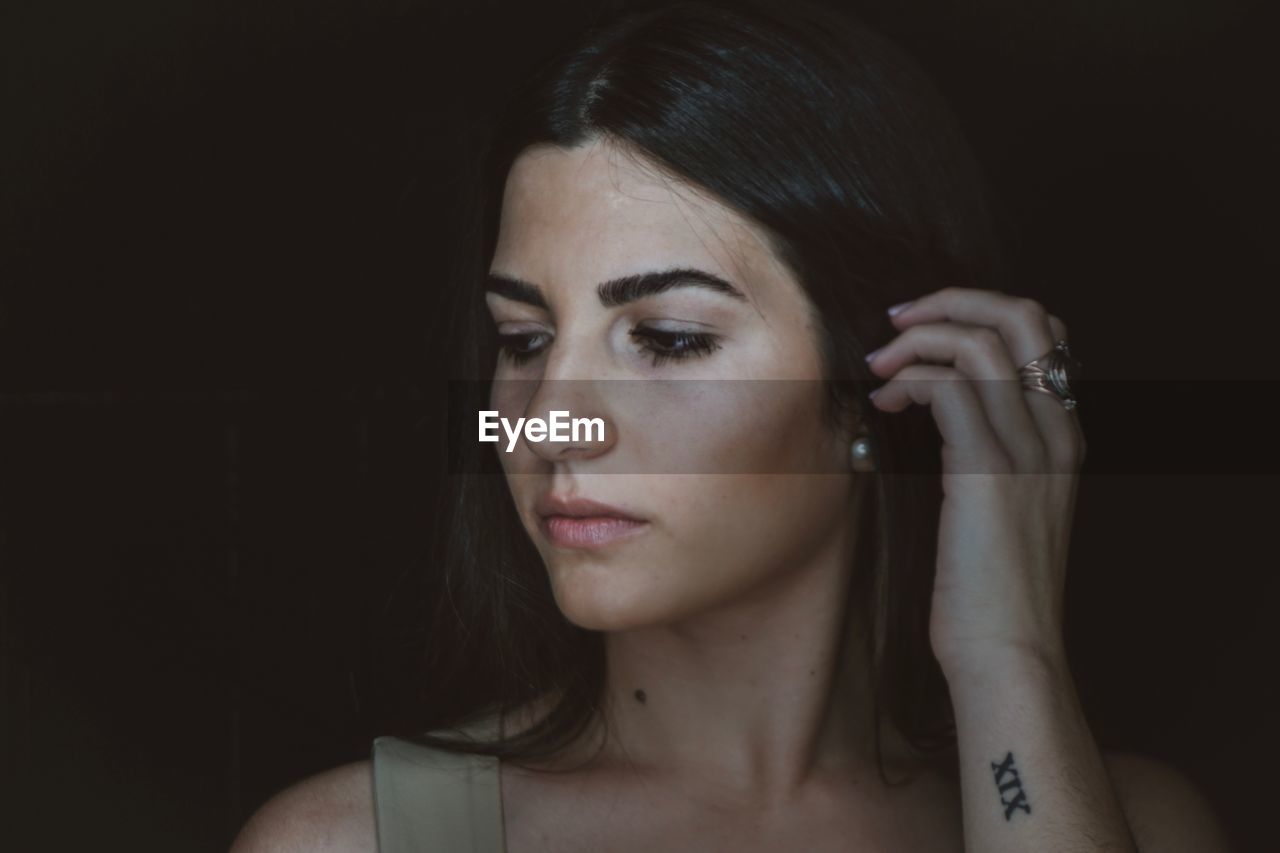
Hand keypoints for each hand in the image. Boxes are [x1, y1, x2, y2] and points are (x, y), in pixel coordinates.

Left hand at [864, 287, 1084, 675]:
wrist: (1008, 651)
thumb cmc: (990, 588)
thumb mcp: (1002, 506)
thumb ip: (985, 450)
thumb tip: (931, 403)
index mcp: (1064, 436)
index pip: (1044, 331)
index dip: (980, 314)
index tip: (924, 333)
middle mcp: (1056, 432)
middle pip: (1022, 315)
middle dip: (951, 300)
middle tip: (897, 321)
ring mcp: (1027, 449)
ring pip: (980, 343)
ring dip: (918, 339)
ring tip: (879, 366)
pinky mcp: (987, 470)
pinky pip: (948, 386)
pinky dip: (909, 378)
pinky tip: (885, 404)